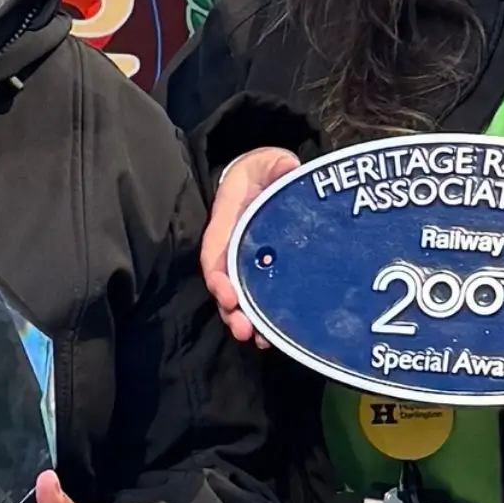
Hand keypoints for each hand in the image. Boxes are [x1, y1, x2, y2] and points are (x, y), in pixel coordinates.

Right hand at [199, 148, 303, 347]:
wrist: (270, 178)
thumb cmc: (265, 170)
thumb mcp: (270, 161)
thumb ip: (277, 165)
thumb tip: (288, 168)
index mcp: (228, 220)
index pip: (215, 252)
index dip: (218, 276)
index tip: (227, 294)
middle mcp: (232, 246)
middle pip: (224, 284)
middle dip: (231, 309)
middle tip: (244, 330)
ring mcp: (247, 262)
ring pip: (240, 296)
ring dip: (246, 320)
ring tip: (258, 341)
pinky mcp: (264, 273)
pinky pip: (258, 297)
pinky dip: (263, 318)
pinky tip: (273, 336)